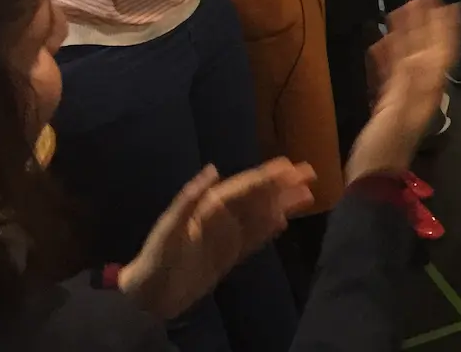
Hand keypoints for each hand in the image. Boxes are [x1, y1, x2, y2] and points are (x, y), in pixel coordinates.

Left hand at [119, 159, 316, 320]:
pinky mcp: (229, 255)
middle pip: (258, 197)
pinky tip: (284, 220)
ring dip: (282, 204)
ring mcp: (227, 236)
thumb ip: (191, 197)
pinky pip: (254, 238)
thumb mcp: (170, 227)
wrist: (151, 295)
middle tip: (309, 173)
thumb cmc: (158, 257)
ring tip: (307, 195)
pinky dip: (269, 228)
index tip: (289, 165)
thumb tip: (212, 168)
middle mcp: (222, 217)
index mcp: (209, 206)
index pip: (244, 187)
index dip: (267, 176)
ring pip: (261, 216)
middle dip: (282, 186)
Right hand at [346, 0, 458, 182]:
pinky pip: (391, 73)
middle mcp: (419, 89)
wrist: (371, 178)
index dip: (444, 28)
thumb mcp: (397, 111)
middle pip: (424, 50)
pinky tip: (379, 44)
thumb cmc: (384, 147)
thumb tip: (418, 51)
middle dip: (423, 24)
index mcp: (426, 89)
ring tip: (397, 11)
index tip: (446, 3)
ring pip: (408, 58)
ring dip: (405, 35)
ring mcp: (404, 96)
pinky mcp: (387, 104)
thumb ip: (406, 81)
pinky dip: (387, 56)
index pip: (440, 51)